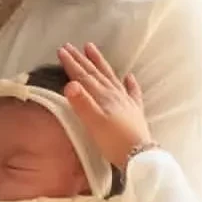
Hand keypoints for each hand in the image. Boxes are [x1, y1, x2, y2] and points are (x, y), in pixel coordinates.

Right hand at [58, 42, 153, 168]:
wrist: (140, 156)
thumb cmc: (114, 142)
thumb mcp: (94, 123)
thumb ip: (82, 103)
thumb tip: (69, 83)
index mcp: (102, 96)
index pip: (83, 76)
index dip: (72, 63)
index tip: (61, 51)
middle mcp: (114, 94)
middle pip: (95, 73)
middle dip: (81, 59)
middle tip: (70, 46)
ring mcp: (126, 101)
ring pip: (111, 77)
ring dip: (100, 63)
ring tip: (92, 49)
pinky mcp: (135, 111)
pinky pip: (132, 92)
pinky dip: (130, 83)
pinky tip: (129, 77)